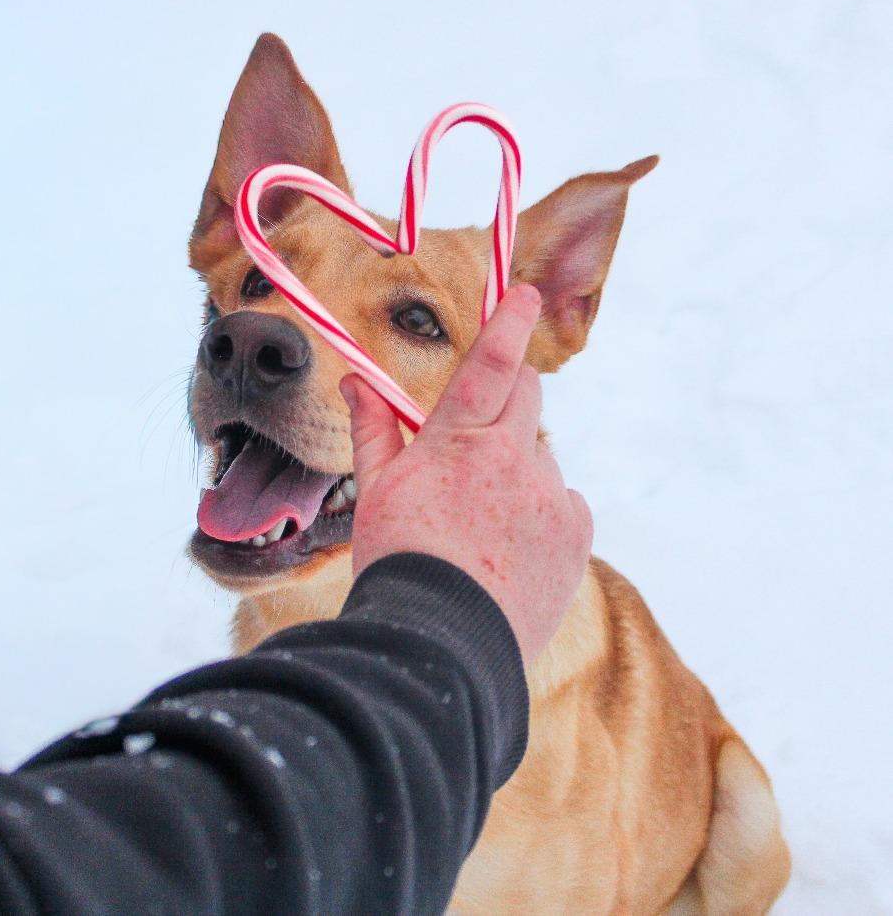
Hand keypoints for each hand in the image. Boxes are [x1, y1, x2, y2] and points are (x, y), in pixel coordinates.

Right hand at [339, 284, 592, 665]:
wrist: (442, 642)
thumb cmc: (400, 561)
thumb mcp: (377, 491)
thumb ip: (374, 429)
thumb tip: (358, 382)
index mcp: (461, 441)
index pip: (492, 363)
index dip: (510, 320)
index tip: (526, 291)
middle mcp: (514, 458)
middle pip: (527, 395)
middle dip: (508, 397)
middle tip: (477, 437)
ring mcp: (551, 496)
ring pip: (540, 456)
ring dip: (517, 469)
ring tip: (482, 522)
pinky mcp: (576, 533)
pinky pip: (564, 502)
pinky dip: (543, 511)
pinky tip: (510, 547)